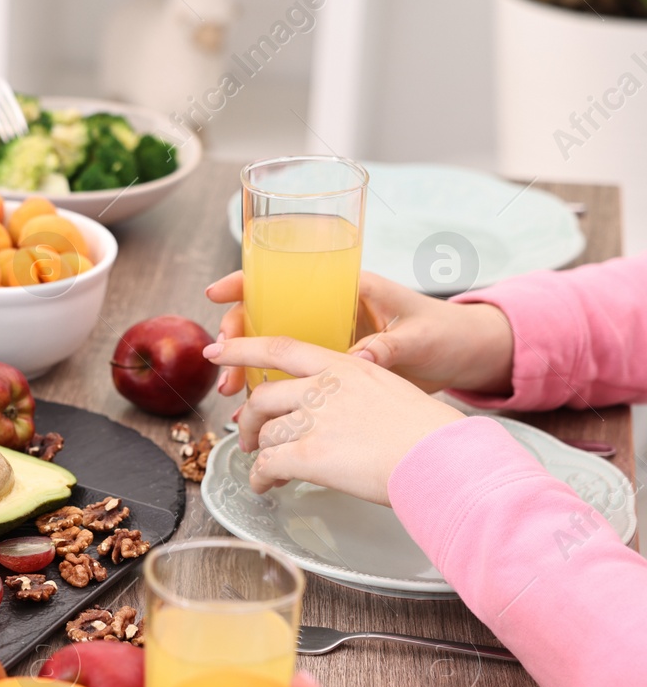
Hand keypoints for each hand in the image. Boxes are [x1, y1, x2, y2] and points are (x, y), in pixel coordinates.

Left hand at [202, 337, 463, 504]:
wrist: (444, 459)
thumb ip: (353, 394)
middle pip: (263, 397)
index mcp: (345, 366)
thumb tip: (339, 413)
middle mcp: (325, 387)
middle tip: (250, 436)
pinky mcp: (310, 454)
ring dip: (259, 454)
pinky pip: (268, 466)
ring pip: (266, 434)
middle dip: (250, 419)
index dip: (242, 349)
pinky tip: (266, 487)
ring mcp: (316, 420)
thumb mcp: (389, 392)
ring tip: (267, 469)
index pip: (280, 347)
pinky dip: (260, 479)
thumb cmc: (429, 434)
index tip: (217, 350)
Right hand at [207, 271, 515, 396]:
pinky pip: (292, 376)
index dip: (246, 282)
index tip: (217, 293)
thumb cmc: (449, 334)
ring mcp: (330, 339)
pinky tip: (255, 410)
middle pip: (268, 314)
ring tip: (233, 395)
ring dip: (247, 369)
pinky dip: (270, 391)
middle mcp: (332, 311)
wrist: (468, 359)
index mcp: (349, 288)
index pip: (285, 275)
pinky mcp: (335, 368)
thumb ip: (389, 345)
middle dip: (237, 337)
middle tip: (223, 364)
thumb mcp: (421, 336)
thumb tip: (359, 356)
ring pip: (274, 350)